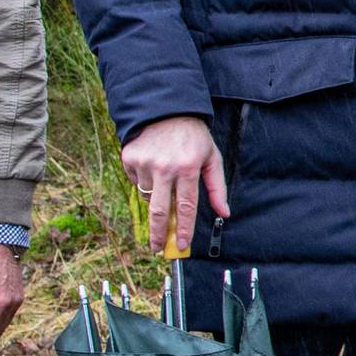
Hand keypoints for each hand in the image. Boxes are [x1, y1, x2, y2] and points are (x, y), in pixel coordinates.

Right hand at [120, 115, 226, 252]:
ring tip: (165, 180)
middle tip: (157, 248)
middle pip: (160, 211)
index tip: (182, 245)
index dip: (184, 229)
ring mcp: (145, 163)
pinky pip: (137, 182)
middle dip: (158, 234)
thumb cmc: (193, 135)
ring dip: (156, 198)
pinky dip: (145, 182)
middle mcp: (165, 167)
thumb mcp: (212, 157)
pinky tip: (154, 166)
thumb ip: (217, 187)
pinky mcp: (130, 158)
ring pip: (148, 196)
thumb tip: (225, 213)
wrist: (166, 108)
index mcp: (188, 167)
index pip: (186, 206)